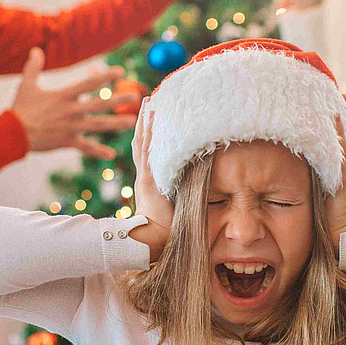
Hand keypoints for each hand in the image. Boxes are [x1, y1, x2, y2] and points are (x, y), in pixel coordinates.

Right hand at [11, 48, 138, 158]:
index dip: (105, 77)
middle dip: (118, 100)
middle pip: (99, 104)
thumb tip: (35, 49)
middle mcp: (71, 111)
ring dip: (116, 124)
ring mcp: (70, 127)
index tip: (120, 72)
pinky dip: (98, 151)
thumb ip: (33, 66)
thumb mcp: (26, 85)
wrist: (13, 133)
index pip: (89, 84)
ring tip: (132, 122)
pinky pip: (85, 147)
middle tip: (135, 97)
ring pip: (98, 125)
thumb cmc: (20, 108)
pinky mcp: (67, 141)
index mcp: (63, 96)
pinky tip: (111, 155)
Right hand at [127, 98, 171, 261]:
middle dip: (145, 122)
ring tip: (147, 103)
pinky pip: (148, 152)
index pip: (150, 154)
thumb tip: (202, 185)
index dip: (151, 136)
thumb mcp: (177, 207)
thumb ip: (184, 194)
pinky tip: (150, 119)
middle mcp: (146, 176)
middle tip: (147, 102)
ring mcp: (146, 177)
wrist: (152, 242)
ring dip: (145, 122)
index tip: (155, 118)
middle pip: (143, 143)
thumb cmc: (167, 230)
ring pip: (144, 143)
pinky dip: (149, 134)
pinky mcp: (149, 180)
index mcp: (151, 182)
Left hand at [327, 94, 345, 246]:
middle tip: (338, 93)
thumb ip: (331, 186)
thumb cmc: (338, 224)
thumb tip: (326, 175)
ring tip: (338, 99)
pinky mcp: (343, 185)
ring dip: (344, 120)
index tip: (338, 104)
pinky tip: (334, 121)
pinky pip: (340, 157)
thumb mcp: (332, 199)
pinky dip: (338, 138)